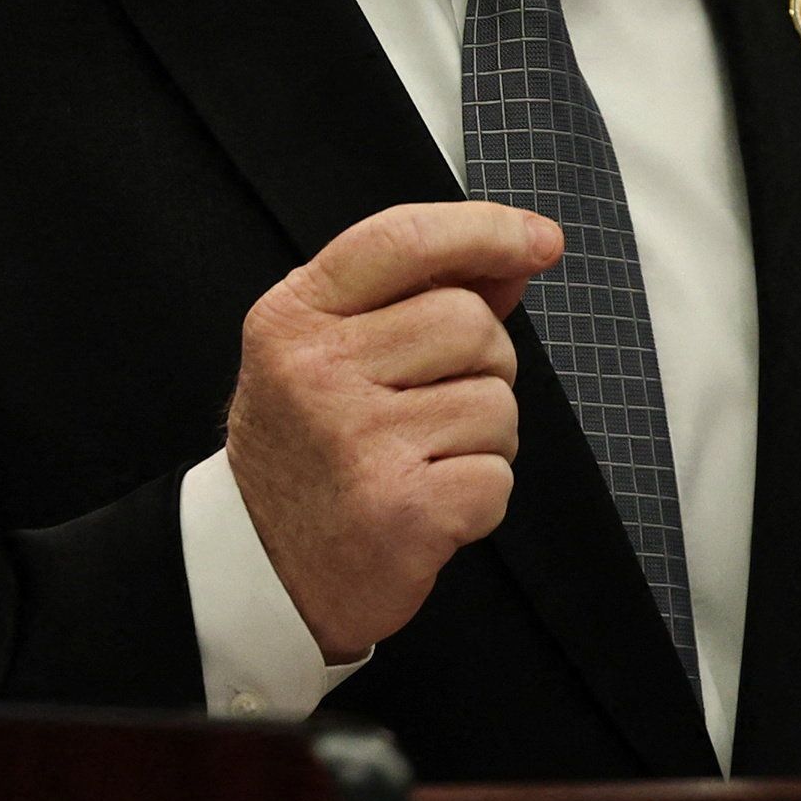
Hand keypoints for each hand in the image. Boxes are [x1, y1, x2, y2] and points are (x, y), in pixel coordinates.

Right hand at [225, 198, 560, 660]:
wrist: (263, 571)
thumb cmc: (306, 453)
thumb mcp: (328, 355)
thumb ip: (412, 298)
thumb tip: (512, 259)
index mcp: (293, 318)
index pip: (401, 239)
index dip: (484, 229)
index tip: (537, 239)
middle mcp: (317, 371)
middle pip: (468, 321)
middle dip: (482, 363)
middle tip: (433, 405)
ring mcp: (358, 440)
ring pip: (496, 402)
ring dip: (484, 437)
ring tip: (423, 460)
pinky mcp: (403, 509)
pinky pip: (498, 475)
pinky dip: (479, 496)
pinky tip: (427, 504)